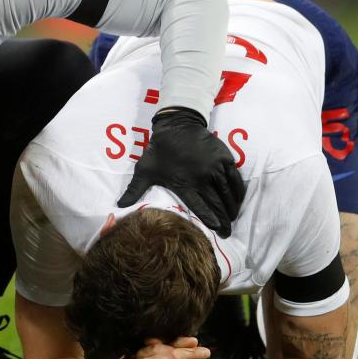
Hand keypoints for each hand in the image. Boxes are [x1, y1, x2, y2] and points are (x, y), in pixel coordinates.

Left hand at [118, 107, 244, 236]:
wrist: (176, 125)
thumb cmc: (158, 150)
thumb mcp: (144, 170)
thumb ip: (134, 190)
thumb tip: (119, 206)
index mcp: (183, 184)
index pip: (199, 207)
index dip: (210, 220)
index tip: (218, 230)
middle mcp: (201, 178)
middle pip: (216, 203)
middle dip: (223, 220)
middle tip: (228, 233)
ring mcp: (214, 168)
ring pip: (227, 193)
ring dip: (231, 208)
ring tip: (233, 218)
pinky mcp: (224, 158)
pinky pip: (234, 179)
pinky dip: (238, 191)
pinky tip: (238, 200)